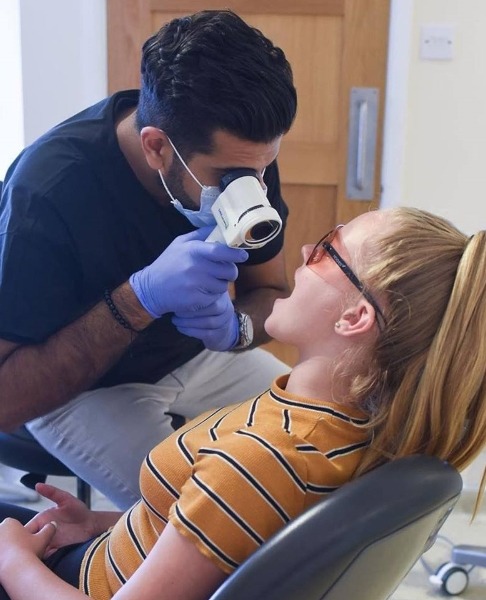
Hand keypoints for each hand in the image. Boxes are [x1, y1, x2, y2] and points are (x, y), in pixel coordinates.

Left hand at [0, 517, 55, 574]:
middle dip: (12, 542)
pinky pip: (0, 556)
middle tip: (20, 553)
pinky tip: (6, 566)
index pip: (14, 526)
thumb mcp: (43, 539)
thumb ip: (49, 529)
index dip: (21, 535)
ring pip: (2, 546)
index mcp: (10, 522)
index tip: (26, 544)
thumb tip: (53, 524)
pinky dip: (2, 559)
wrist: (15, 571)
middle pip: (6, 535)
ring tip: (13, 561)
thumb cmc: (29, 552)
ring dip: (6, 551)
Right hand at [25, 483, 98, 557]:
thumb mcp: (66, 498)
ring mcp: (48, 541)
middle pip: (27, 543)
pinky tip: (50, 553)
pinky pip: (45, 556)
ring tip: (41, 550)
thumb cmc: (78, 509)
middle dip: (25, 547)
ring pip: (35, 550)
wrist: (91, 523)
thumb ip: (52, 492)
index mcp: (41, 520)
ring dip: (35, 552)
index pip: (25, 529)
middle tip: (31, 547)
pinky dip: (44, 556)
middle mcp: (42, 532)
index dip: (20, 535)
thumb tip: (37, 485)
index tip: (22, 538)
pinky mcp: (56, 549)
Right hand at [129, 227, 247, 317]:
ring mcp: (196, 285)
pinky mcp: (196, 300)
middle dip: (229, 272)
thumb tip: (219, 226)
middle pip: (229, 270)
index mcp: (193, 250)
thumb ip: (200, 235)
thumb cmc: (168, 264)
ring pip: (223, 286)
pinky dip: (211, 296)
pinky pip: (215, 298)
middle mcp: (196, 267)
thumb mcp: (180, 243)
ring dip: (219, 284)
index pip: (221, 251)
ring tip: (207, 282)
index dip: (236, 254)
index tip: (243, 255)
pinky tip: (201, 292)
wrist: (151, 288)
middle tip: (222, 271)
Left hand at [172, 293, 238, 350]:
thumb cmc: (202, 308)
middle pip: (212, 308)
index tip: (178, 299)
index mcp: (221, 295)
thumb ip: (193, 289)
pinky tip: (180, 327)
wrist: (219, 328)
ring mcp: (225, 322)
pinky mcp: (219, 334)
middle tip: (175, 310)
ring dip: (189, 321)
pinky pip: (206, 333)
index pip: (211, 294)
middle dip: (191, 310)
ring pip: (209, 322)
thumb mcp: (201, 295)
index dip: (194, 297)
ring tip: (175, 320)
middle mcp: (226, 307)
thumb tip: (175, 284)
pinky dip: (191, 330)